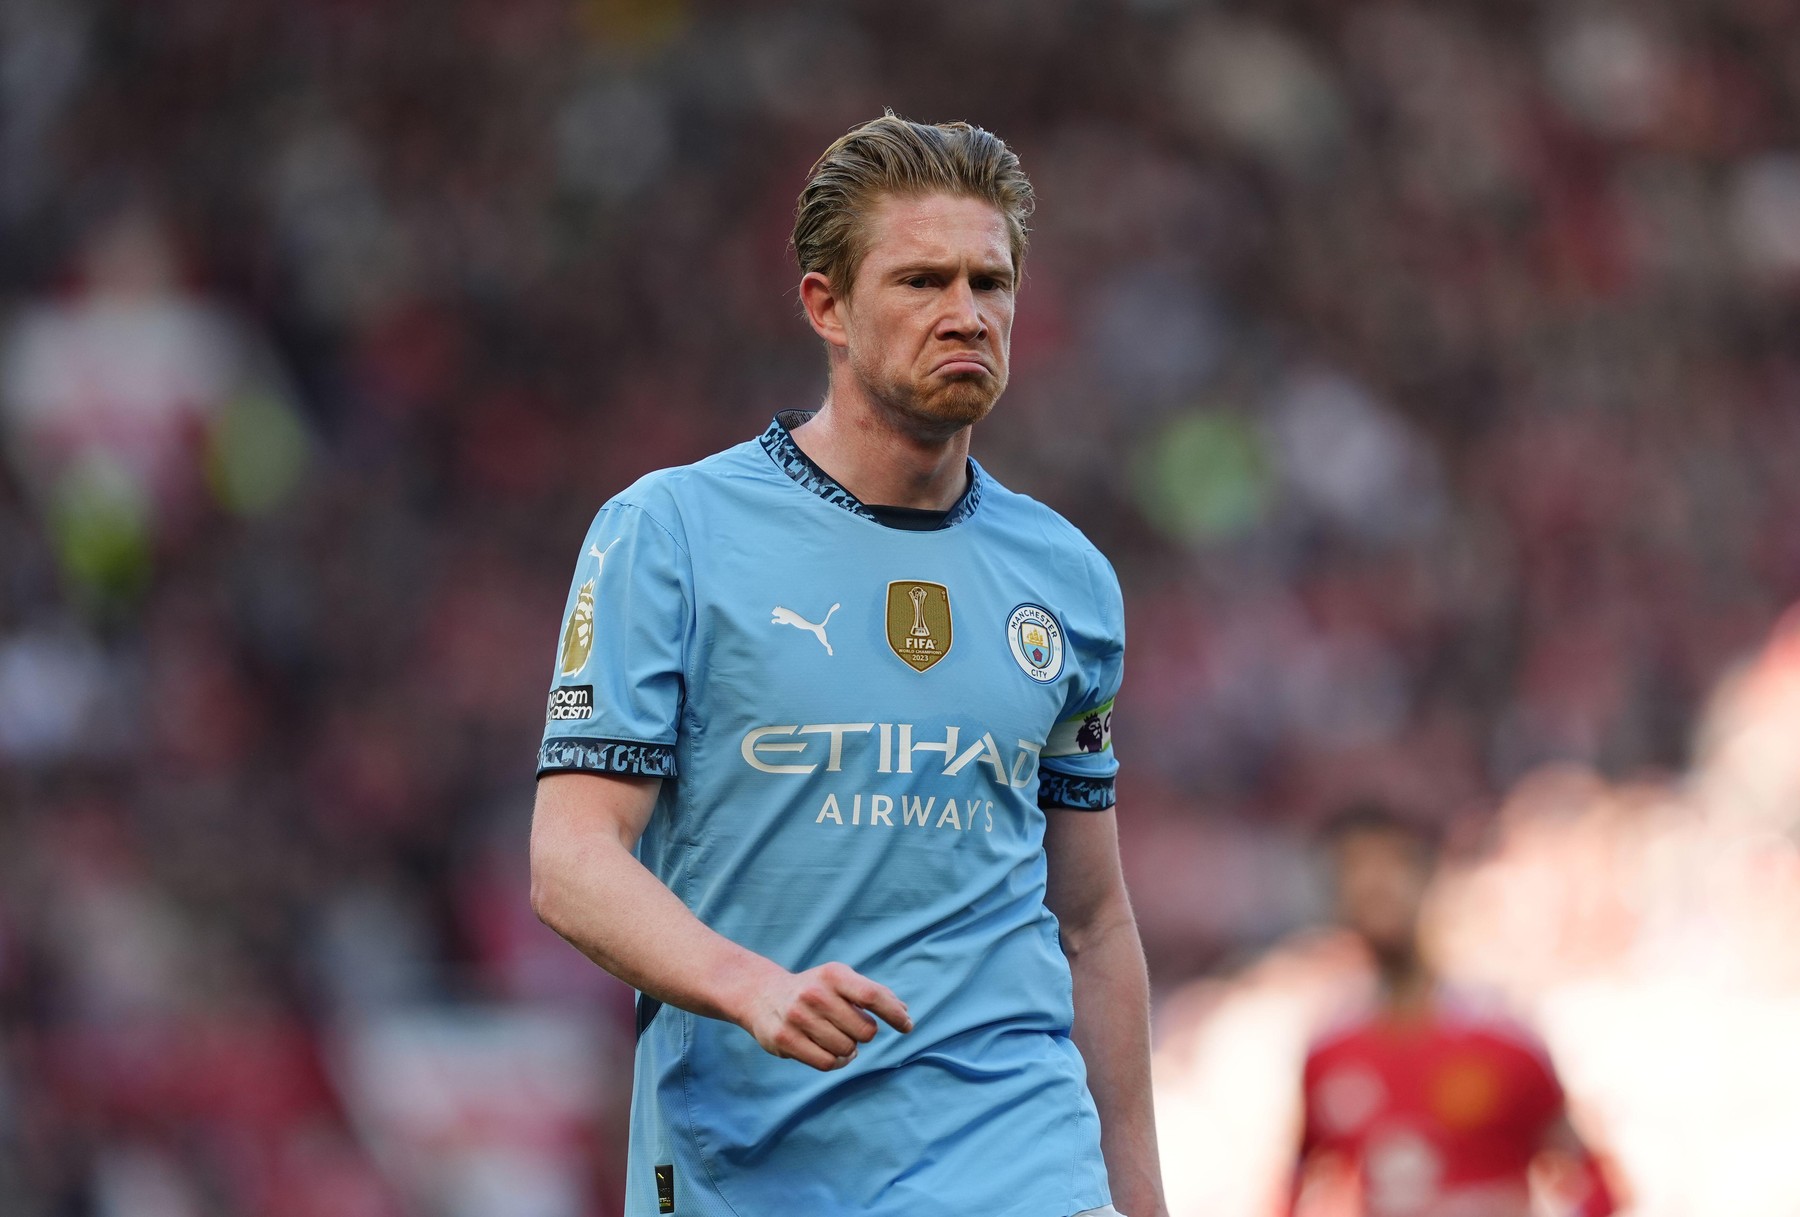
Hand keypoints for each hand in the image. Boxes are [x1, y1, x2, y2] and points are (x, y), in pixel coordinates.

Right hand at [738, 961, 911, 1069]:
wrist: (763, 995)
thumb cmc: (815, 989)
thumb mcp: (840, 981)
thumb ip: (873, 994)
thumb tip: (904, 1013)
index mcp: (833, 975)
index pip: (873, 996)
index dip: (895, 1014)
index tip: (907, 1026)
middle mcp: (814, 993)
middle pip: (865, 1031)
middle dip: (865, 1034)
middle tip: (851, 1027)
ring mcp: (798, 1017)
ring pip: (847, 1050)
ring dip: (849, 1049)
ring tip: (836, 1037)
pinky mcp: (785, 1040)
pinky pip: (828, 1063)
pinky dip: (837, 1061)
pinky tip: (830, 1051)